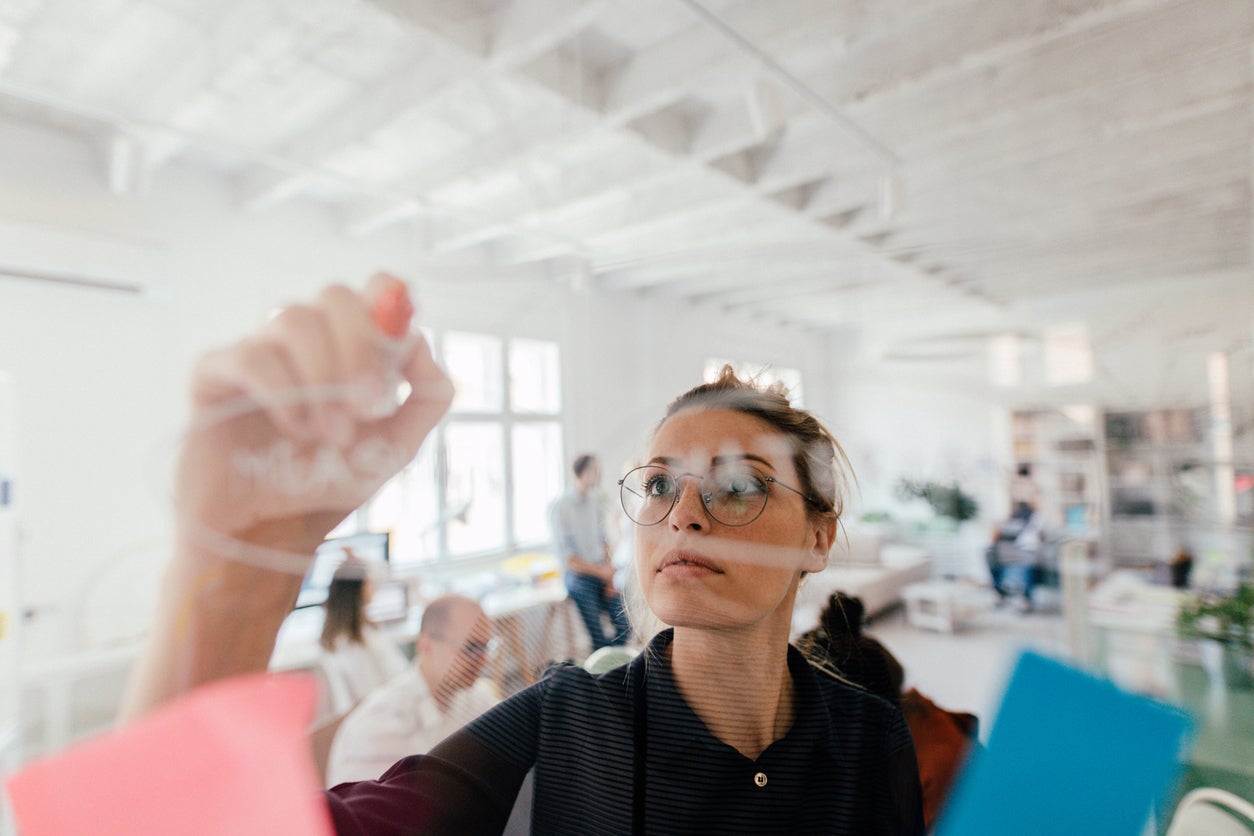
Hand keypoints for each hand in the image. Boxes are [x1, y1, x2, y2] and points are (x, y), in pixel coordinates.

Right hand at [176, 275, 452, 566]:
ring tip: (330, 434)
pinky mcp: (215, 374)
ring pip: (294, 319)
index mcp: (348, 345)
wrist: (270, 531)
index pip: (374, 289)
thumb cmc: (327, 482)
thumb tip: (422, 346)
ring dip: (322, 379)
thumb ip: (426, 397)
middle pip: (336, 296)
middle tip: (366, 408)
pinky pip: (252, 356)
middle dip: (359, 351)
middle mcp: (304, 339)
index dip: (390, 306)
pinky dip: (284, 394)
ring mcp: (259, 350)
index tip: (399, 352)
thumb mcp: (396, 445)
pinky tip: (295, 430)